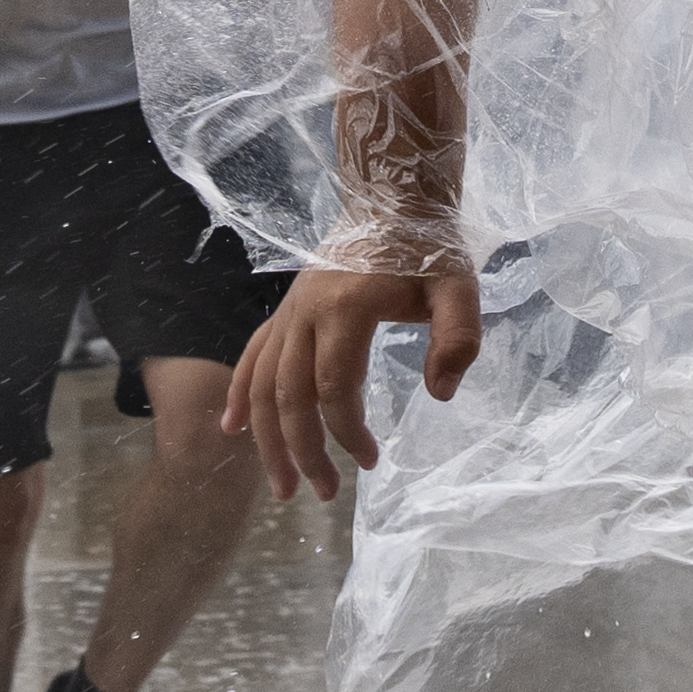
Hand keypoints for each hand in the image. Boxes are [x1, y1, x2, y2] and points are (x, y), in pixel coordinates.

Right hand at [226, 264, 482, 501]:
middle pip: (289, 395)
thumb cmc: (430, 248)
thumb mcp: (460, 288)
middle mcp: (306, 311)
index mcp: (346, 307)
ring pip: (262, 383)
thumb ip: (458, 338)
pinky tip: (232, 430)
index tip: (370, 461)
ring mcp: (290, 310)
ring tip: (284, 485)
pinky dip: (239, 395)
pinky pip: (252, 356)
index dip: (347, 432)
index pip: (334, 387)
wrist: (392, 198)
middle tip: (322, 493)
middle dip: (301, 451)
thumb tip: (440, 393)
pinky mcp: (285, 310)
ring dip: (268, 438)